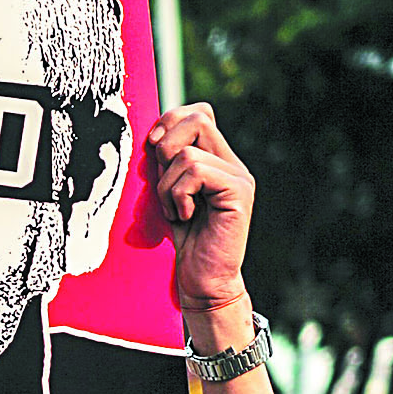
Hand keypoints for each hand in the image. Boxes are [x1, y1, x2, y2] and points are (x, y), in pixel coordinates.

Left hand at [146, 103, 254, 315]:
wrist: (204, 280)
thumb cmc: (185, 240)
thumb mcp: (169, 192)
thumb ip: (167, 163)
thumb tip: (154, 135)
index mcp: (218, 160)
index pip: (199, 113)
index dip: (171, 120)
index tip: (153, 147)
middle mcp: (233, 164)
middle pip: (197, 119)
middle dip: (166, 145)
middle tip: (162, 180)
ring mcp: (239, 177)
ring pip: (187, 153)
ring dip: (167, 186)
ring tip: (176, 211)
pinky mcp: (238, 192)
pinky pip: (195, 173)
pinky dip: (178, 196)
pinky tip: (185, 217)